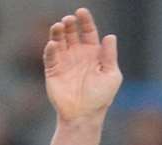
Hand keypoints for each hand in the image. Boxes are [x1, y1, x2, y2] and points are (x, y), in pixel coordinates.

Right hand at [43, 7, 120, 121]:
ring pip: (59, 40)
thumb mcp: (111, 76)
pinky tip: (53, 44)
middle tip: (68, 20)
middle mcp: (77, 54)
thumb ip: (109, 56)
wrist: (84, 116)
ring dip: (57, 32)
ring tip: (58, 26)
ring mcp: (64, 61)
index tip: (81, 12)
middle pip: (72, 32)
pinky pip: (50, 56)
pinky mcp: (52, 71)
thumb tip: (110, 36)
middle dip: (69, 24)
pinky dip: (50, 49)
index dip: (85, 20)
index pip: (88, 31)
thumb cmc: (101, 97)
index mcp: (92, 53)